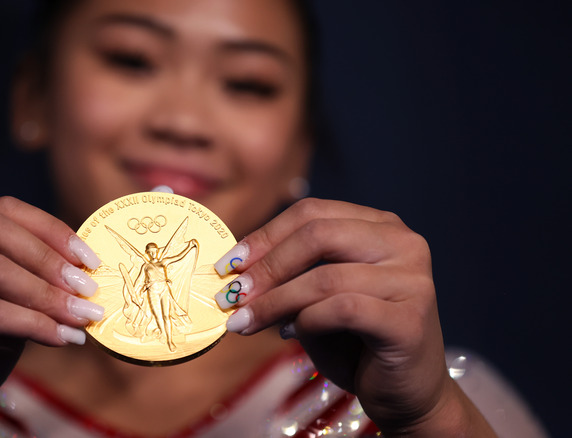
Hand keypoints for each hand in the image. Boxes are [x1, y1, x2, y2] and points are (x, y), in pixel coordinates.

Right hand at [0, 197, 102, 436]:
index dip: (50, 229)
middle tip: (88, 286)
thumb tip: (86, 268)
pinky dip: (37, 323)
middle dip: (50, 256)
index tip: (90, 258)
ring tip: (83, 315)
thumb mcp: (3, 306)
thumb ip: (29, 279)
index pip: (0, 212)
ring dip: (49, 293)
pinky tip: (64, 339)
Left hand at [213, 198, 494, 435]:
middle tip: (230, 295)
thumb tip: (234, 268)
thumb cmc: (356, 342)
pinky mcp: (410, 319)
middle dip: (265, 266)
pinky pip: (342, 309)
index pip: (312, 213)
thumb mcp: (316, 298)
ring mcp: (412, 279)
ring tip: (244, 322)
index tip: (227, 264)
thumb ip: (290, 275)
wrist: (405, 394)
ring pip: (325, 276)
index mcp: (380, 226)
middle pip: (318, 234)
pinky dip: (307, 320)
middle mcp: (403, 243)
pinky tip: (290, 333)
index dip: (264, 236)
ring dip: (274, 301)